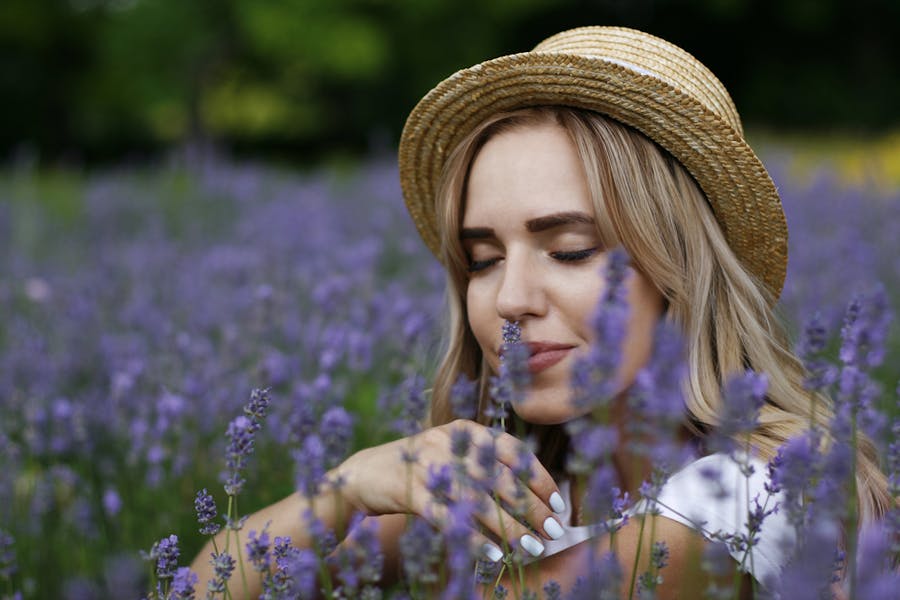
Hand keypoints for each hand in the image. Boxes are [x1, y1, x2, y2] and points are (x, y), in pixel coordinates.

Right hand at [332, 419, 566, 560]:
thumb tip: (533, 496)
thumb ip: (484, 465)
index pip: (512, 450)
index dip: (539, 476)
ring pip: (479, 500)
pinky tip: (494, 555)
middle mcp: (449, 444)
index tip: (557, 501)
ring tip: (531, 547)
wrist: (365, 474)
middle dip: (531, 507)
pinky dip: (474, 539)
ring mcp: (430, 467)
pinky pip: (450, 519)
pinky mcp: (411, 492)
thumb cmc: (419, 468)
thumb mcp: (452, 454)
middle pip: (501, 478)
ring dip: (510, 527)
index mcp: (465, 431)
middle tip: (552, 530)